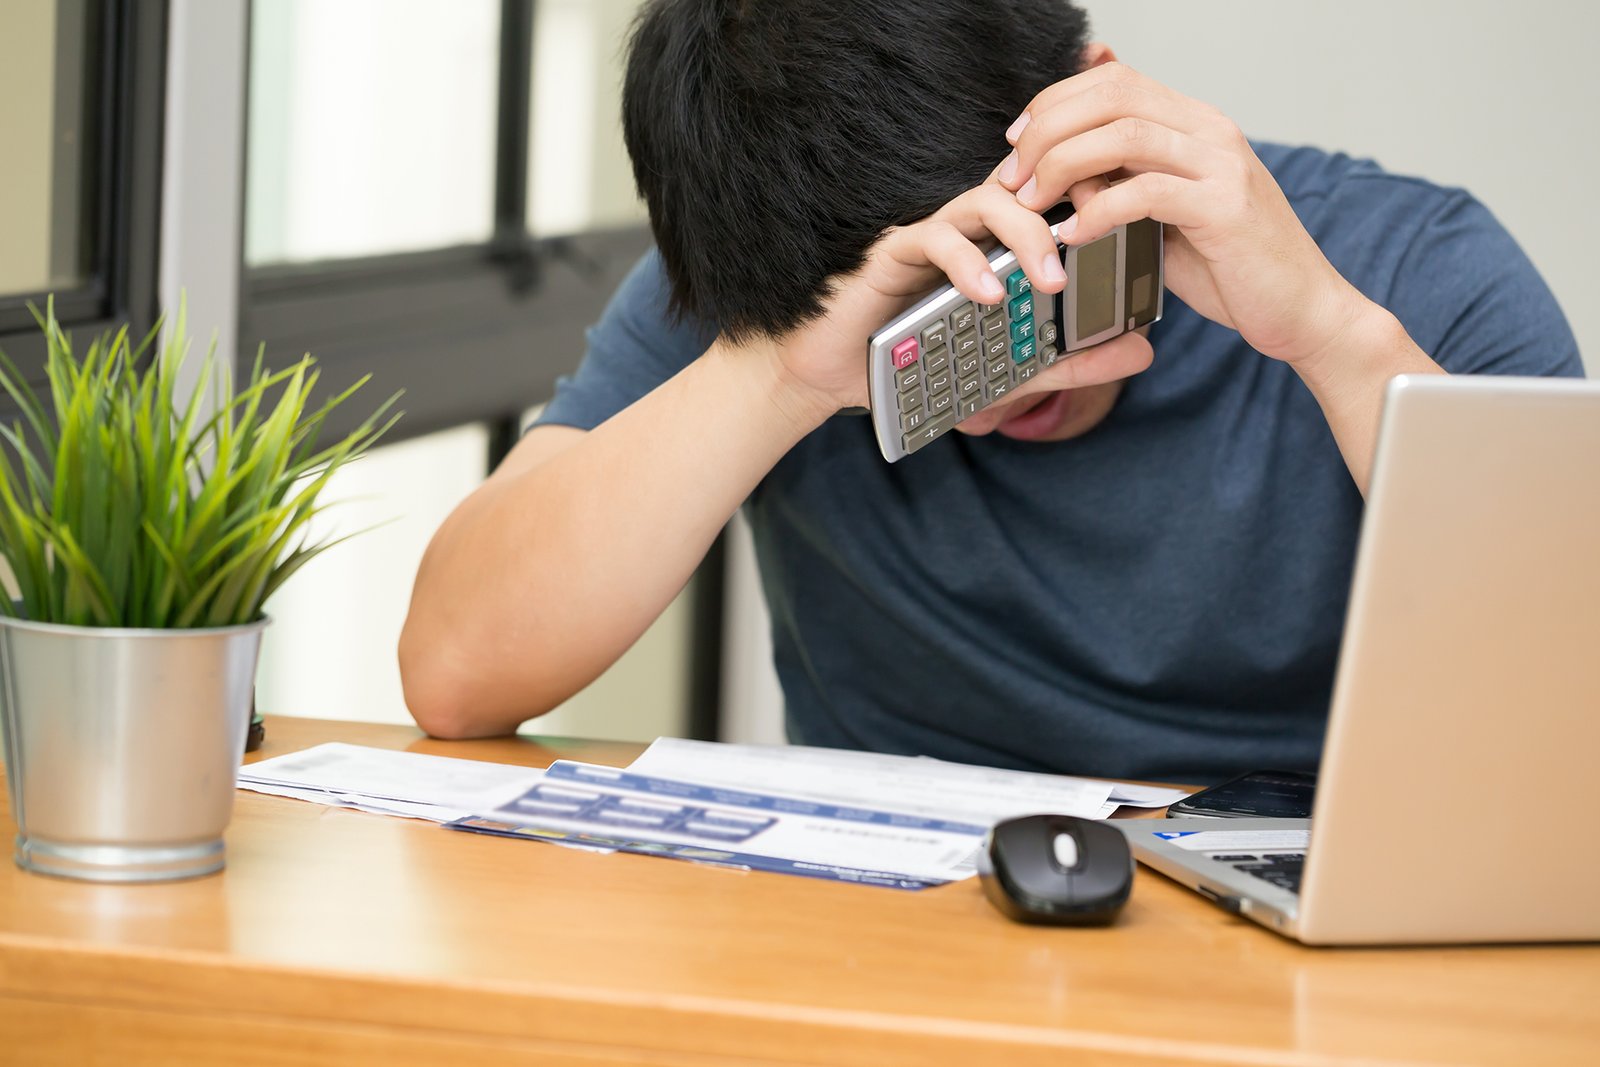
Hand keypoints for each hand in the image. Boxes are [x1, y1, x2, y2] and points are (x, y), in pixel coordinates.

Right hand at [744, 181, 1154, 418]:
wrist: (833, 378)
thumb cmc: (914, 363)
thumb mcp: (1012, 369)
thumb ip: (1074, 360)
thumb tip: (1145, 350)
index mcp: (998, 246)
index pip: (1052, 203)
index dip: (1091, 200)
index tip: (1131, 223)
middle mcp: (968, 231)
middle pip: (1027, 190)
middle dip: (1067, 213)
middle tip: (1096, 250)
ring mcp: (930, 235)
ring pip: (984, 201)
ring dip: (1023, 236)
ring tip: (1048, 280)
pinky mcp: (892, 251)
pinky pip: (933, 237)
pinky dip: (965, 264)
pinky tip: (987, 296)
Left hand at [998, 61, 1367, 365]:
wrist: (1301, 310)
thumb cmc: (1228, 267)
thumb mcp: (1164, 216)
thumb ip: (1122, 184)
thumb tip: (1065, 172)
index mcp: (1193, 124)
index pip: (1113, 80)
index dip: (1054, 104)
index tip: (1016, 145)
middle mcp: (1209, 131)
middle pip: (1111, 95)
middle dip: (1047, 131)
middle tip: (1012, 176)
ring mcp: (1221, 165)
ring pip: (1124, 133)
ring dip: (1063, 165)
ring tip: (1032, 204)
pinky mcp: (1224, 208)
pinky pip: (1146, 192)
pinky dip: (1098, 210)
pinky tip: (1073, 235)